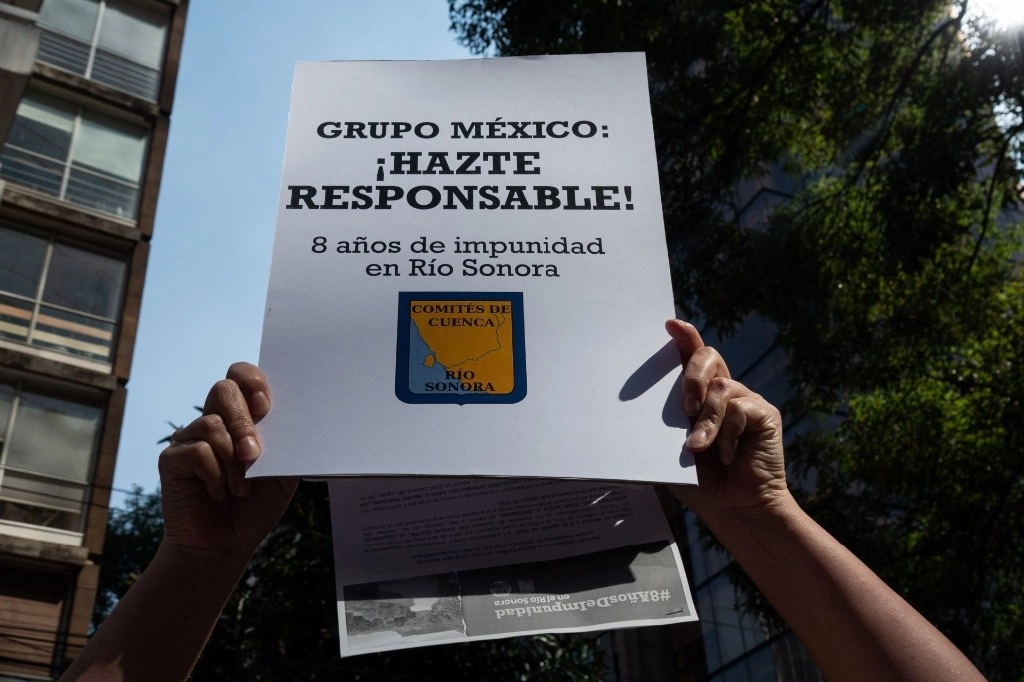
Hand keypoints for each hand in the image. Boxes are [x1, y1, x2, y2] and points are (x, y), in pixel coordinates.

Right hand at [158, 362, 296, 555]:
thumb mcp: (282, 472)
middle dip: (244, 420)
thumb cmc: (255, 505)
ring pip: (211, 423)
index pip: (240, 375)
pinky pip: (197, 450)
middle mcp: (213, 420)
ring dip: (233, 460)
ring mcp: (189, 438)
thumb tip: (296, 418)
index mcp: (240, 417)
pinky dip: (215, 474)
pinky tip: (218, 493)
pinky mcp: (171, 459)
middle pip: (223, 389)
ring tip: (240, 486)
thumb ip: (286, 443)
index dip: (252, 380)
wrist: (226, 544)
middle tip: (254, 453)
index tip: (266, 405)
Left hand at [665, 320, 789, 521]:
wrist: (735, 509)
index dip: (684, 338)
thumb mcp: (667, 452)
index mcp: (699, 396)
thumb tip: (622, 415)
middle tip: (683, 407)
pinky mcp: (765, 414)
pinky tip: (726, 456)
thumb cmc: (699, 483)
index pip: (691, 357)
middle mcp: (724, 392)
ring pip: (723, 387)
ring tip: (696, 447)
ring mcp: (746, 401)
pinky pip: (741, 409)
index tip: (669, 325)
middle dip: (691, 376)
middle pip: (708, 358)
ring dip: (706, 419)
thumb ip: (655, 428)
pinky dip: (727, 434)